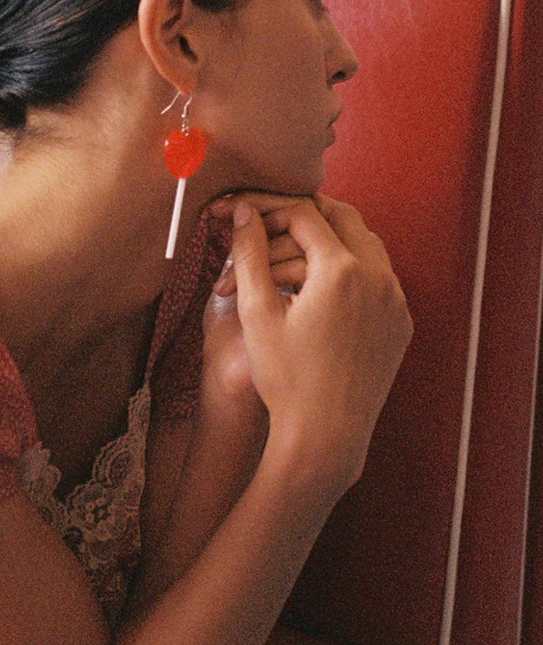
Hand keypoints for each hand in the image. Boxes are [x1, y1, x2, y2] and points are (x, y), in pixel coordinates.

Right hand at [219, 195, 411, 489]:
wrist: (325, 435)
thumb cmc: (284, 377)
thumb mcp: (256, 311)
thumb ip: (249, 253)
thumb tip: (243, 212)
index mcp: (341, 271)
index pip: (304, 214)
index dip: (269, 209)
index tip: (244, 217)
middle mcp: (378, 277)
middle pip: (341, 216)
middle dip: (301, 214)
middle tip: (267, 223)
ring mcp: (395, 300)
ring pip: (364, 243)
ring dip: (326, 239)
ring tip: (286, 254)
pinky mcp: (401, 321)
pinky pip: (378, 275)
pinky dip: (348, 267)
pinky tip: (317, 285)